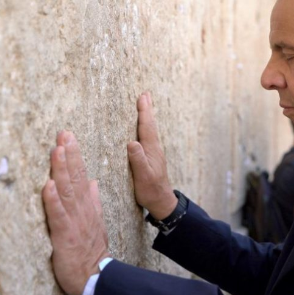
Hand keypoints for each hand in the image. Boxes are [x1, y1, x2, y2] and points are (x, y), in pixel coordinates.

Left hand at [42, 131, 109, 294]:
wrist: (94, 273)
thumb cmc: (91, 247)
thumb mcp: (96, 220)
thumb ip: (93, 200)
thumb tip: (92, 182)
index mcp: (87, 204)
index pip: (81, 175)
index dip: (75, 156)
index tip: (69, 138)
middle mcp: (81, 208)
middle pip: (75, 178)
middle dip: (69, 155)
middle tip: (64, 134)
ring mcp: (74, 220)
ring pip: (67, 191)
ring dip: (62, 170)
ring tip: (57, 151)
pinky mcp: (65, 234)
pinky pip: (58, 215)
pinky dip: (53, 201)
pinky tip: (49, 186)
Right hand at [128, 92, 176, 219]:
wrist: (161, 201)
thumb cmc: (150, 190)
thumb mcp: (142, 176)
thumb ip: (138, 160)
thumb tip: (132, 143)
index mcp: (151, 150)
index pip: (147, 127)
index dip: (144, 112)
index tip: (142, 97)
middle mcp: (154, 148)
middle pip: (150, 125)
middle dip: (147, 109)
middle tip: (145, 94)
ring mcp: (154, 152)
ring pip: (150, 129)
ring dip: (148, 116)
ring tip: (146, 105)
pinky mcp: (152, 157)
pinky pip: (149, 136)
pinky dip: (146, 127)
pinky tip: (145, 128)